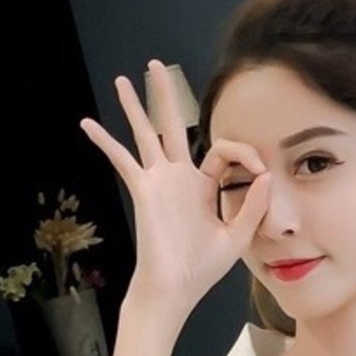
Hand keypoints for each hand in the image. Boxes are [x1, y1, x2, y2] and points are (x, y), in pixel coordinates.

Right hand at [80, 59, 270, 314]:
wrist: (175, 289)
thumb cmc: (202, 269)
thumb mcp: (236, 238)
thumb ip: (252, 207)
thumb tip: (268, 176)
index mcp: (203, 188)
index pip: (221, 152)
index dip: (243, 154)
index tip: (260, 171)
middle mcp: (179, 178)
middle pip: (172, 126)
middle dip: (165, 95)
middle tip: (156, 66)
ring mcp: (159, 182)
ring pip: (145, 133)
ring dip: (134, 105)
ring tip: (123, 79)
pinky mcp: (144, 190)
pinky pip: (122, 160)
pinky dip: (105, 142)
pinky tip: (87, 124)